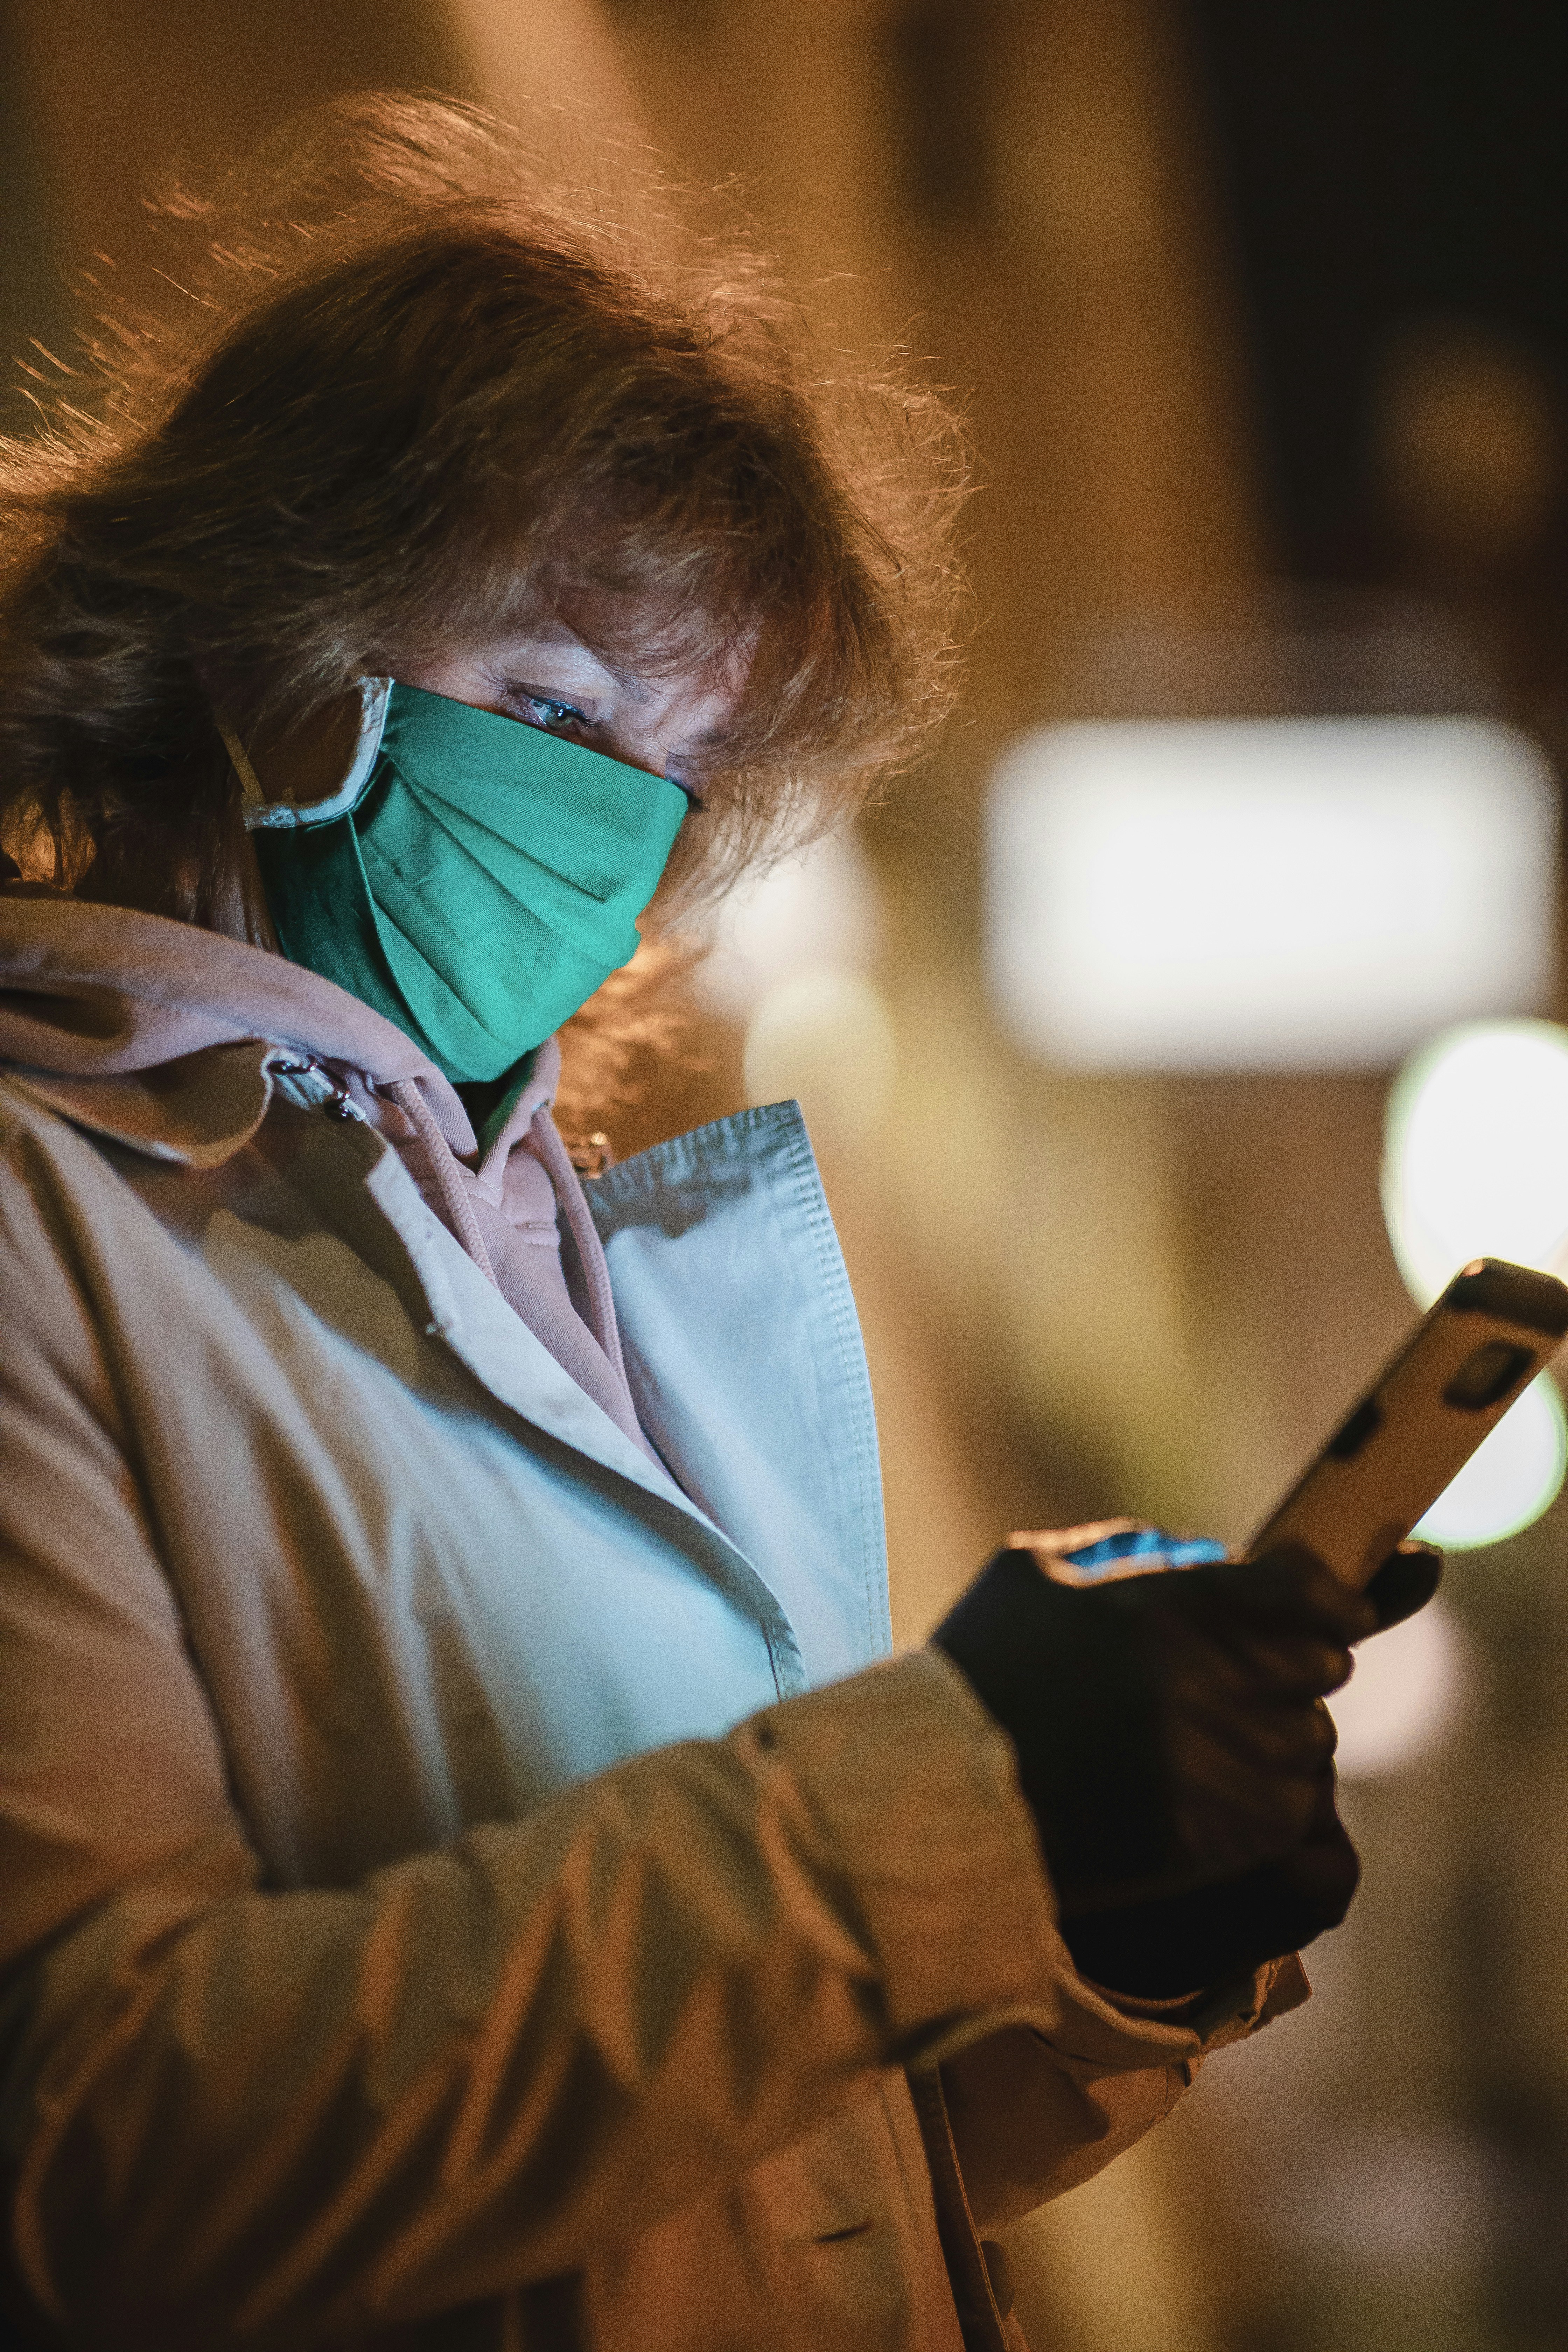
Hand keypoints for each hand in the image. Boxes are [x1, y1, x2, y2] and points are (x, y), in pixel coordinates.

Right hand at [932, 1524, 1440, 1988]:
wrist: (940, 1801)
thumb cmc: (979, 1677)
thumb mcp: (1027, 1574)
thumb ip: (1117, 1550)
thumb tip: (1191, 1552)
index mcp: (1158, 1605)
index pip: (1302, 1590)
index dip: (1338, 1599)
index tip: (1348, 1612)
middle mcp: (1196, 1679)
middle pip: (1319, 1666)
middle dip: (1296, 1670)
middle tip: (1248, 1683)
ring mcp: (1209, 1761)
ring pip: (1308, 1742)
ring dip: (1278, 1740)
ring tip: (1211, 1745)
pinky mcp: (1213, 1836)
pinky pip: (1289, 1811)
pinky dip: (1267, 1802)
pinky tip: (1210, 1796)